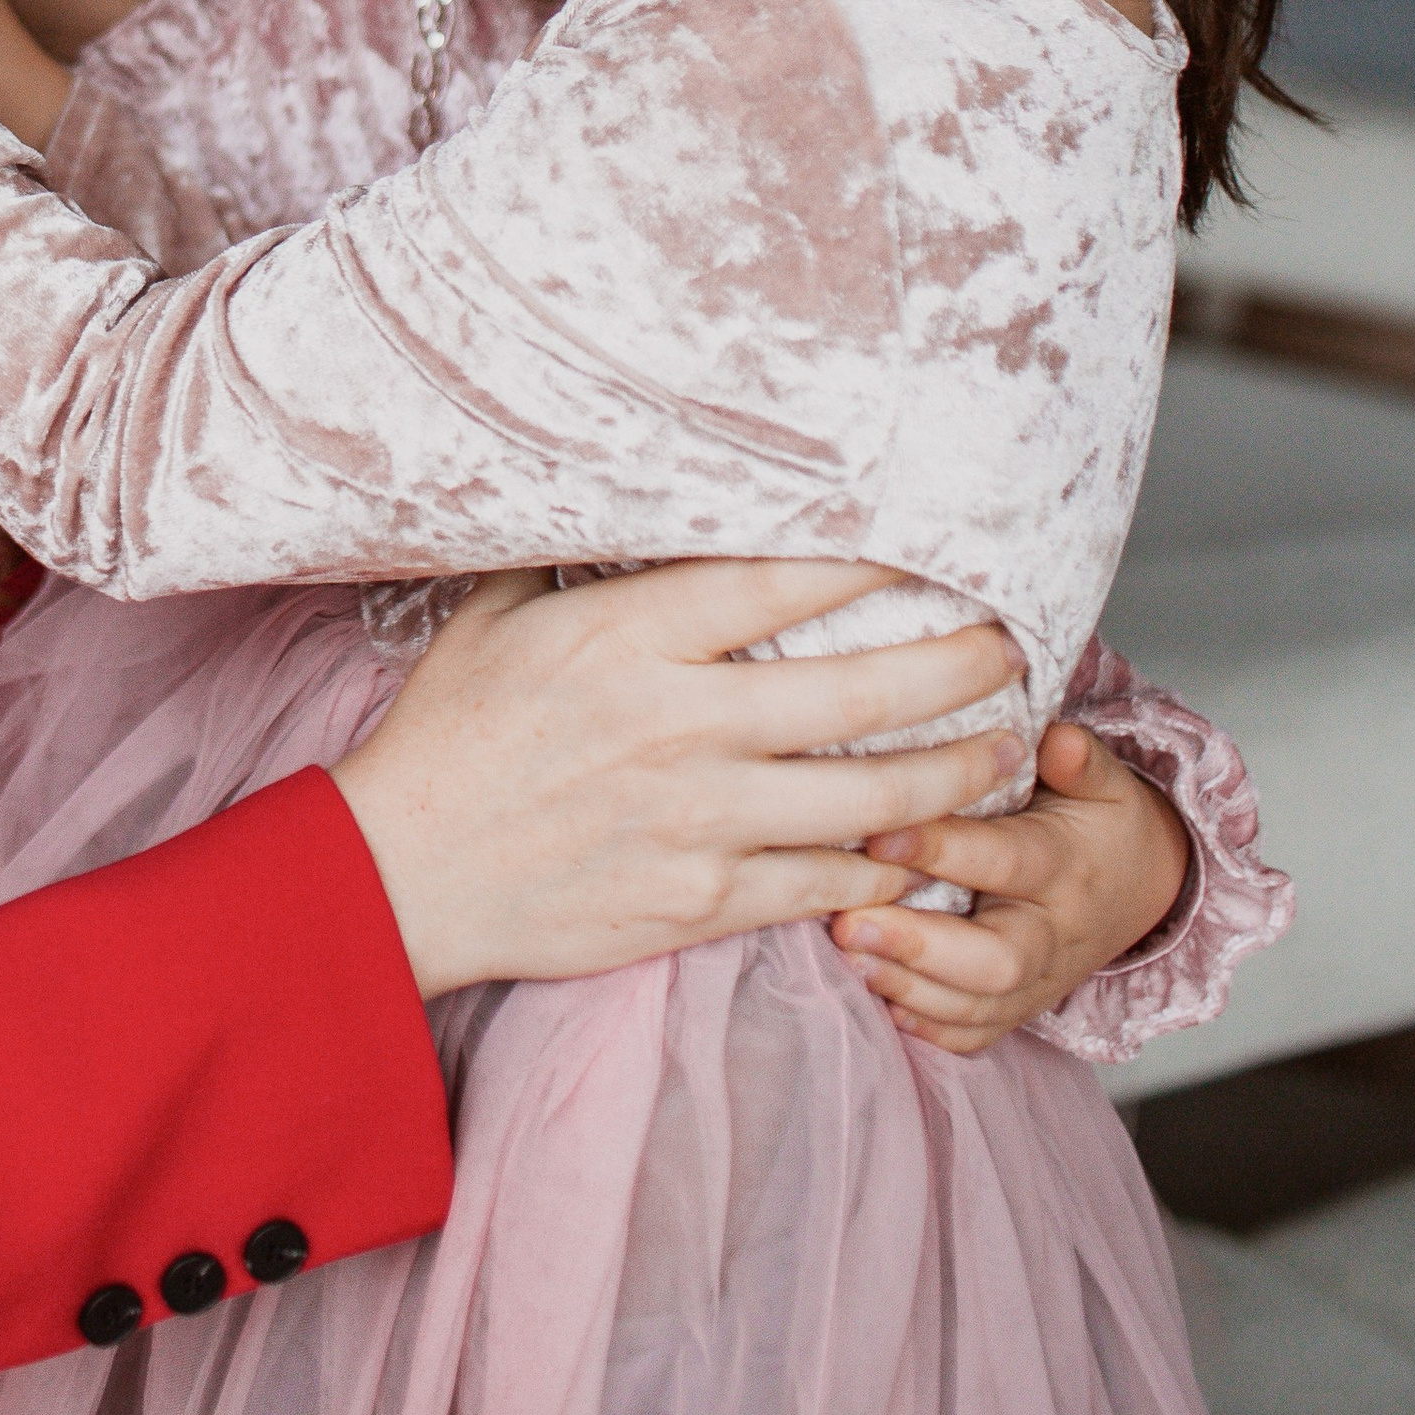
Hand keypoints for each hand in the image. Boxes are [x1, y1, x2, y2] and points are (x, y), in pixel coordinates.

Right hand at [329, 560, 1024, 998]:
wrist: (404, 874)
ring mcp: (698, 822)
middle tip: (1010, 646)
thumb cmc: (449, 733)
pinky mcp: (702, 902)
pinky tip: (927, 849)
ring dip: (950, 774)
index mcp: (629, 640)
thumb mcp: (496, 616)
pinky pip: (826, 884)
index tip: (935, 543)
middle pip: (857, 689)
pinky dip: (886, 868)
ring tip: (1002, 752)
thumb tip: (634, 513)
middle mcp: (679, 726)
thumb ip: (574, 563)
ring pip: (867, 798)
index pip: (780, 585)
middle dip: (953, 666)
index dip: (871, 559)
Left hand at [829, 717, 1190, 1052]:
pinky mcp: (1016, 1010)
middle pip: (994, 960)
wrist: (1142, 889)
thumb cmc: (1100, 823)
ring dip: (906, 987)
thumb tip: (1057, 740)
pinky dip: (923, 1026)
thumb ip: (1078, 760)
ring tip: (846, 956)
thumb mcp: (1102, 781)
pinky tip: (871, 994)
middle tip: (847, 923)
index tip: (876, 836)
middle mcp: (1049, 934)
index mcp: (1062, 867)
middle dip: (917, 946)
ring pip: (975, 1007)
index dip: (940, 849)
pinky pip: (971, 1036)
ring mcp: (1035, 982)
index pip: (1002, 860)